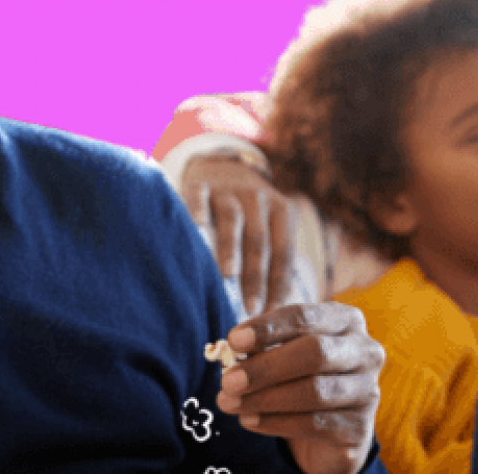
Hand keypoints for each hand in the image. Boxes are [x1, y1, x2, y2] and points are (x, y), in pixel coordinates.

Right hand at [181, 154, 311, 315]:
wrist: (220, 165)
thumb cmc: (246, 213)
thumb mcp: (266, 225)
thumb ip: (270, 259)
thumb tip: (273, 312)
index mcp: (281, 210)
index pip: (283, 250)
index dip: (279, 282)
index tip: (271, 312)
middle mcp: (257, 197)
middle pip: (259, 240)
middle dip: (256, 276)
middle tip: (251, 306)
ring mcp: (227, 189)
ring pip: (232, 220)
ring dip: (231, 249)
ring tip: (228, 276)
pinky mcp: (199, 183)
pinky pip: (197, 199)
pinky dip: (196, 215)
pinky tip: (194, 233)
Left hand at [214, 302, 383, 473]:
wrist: (327, 430)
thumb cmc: (298, 376)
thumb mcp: (281, 353)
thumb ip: (262, 348)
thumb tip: (233, 352)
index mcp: (345, 320)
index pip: (304, 317)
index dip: (268, 328)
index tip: (233, 341)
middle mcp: (365, 351)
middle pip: (314, 352)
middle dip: (266, 367)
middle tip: (228, 381)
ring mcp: (368, 390)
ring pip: (314, 392)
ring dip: (264, 398)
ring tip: (229, 403)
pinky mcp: (360, 427)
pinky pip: (314, 424)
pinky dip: (275, 422)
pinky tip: (249, 420)